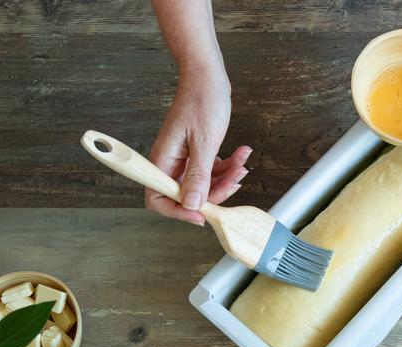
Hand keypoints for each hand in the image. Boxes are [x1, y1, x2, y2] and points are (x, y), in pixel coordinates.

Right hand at [146, 67, 251, 225]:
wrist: (208, 76)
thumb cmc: (202, 101)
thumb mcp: (203, 141)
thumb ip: (198, 175)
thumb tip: (191, 204)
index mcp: (163, 160)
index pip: (159, 198)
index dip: (178, 211)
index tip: (202, 215)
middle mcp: (171, 161)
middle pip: (187, 194)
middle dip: (214, 192)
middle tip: (234, 180)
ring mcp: (184, 157)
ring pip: (203, 183)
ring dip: (225, 178)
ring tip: (241, 164)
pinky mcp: (197, 151)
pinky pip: (211, 170)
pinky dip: (227, 166)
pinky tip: (240, 154)